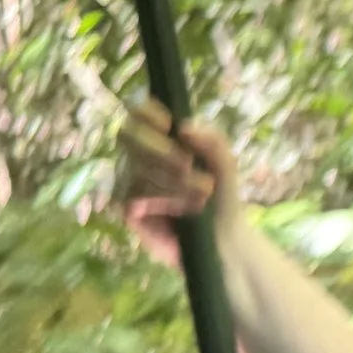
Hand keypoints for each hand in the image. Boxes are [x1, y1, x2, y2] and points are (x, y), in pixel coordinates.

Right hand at [116, 99, 246, 269]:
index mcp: (164, 138)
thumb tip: (185, 126)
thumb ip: (213, 142)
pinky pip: (134, 192)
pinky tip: (180, 209)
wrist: (223, 240)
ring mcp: (130, 180)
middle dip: (159, 149)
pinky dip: (161, 198)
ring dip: (172, 180)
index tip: (168, 123)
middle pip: (128, 134)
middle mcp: (141, 155)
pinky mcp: (127, 206)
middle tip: (187, 165)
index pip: (139, 112)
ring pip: (137, 167)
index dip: (146, 112)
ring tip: (201, 196)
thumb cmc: (222, 198)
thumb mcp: (225, 166)